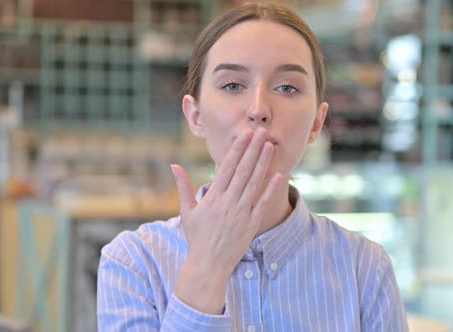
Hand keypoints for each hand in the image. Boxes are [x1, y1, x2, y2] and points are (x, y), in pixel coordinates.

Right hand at [171, 127, 281, 313]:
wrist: (208, 265)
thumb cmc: (197, 237)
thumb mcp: (187, 211)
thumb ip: (183, 187)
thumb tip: (174, 166)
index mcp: (212, 197)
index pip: (227, 167)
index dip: (237, 150)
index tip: (244, 135)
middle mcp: (228, 203)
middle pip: (243, 171)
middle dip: (252, 149)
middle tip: (261, 132)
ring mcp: (241, 213)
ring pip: (254, 183)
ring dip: (262, 163)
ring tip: (269, 146)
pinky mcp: (251, 224)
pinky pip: (262, 204)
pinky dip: (270, 190)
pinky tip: (278, 176)